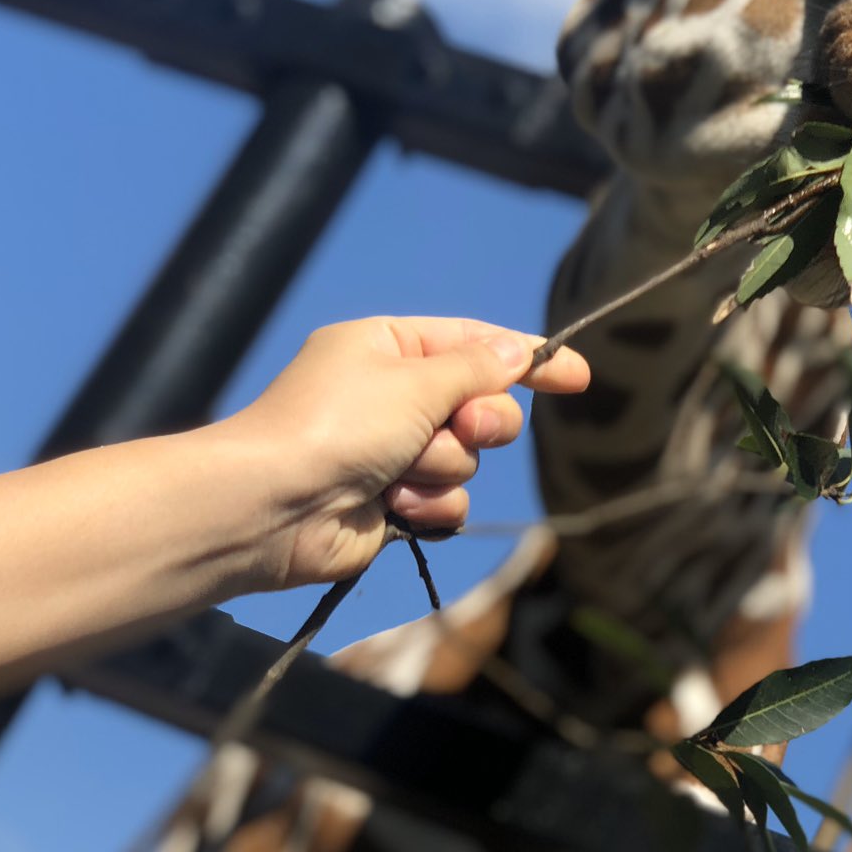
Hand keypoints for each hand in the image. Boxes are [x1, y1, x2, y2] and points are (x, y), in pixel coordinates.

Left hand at [214, 317, 588, 587]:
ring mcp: (391, 452)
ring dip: (443, 467)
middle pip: (481, 405)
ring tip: (399, 473)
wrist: (274, 506)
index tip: (577, 376)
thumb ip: (478, 367)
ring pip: (467, 459)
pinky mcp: (392, 503)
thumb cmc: (337, 425)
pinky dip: (428, 504)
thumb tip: (518, 348)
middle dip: (478, 422)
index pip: (475, 344)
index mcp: (387, 348)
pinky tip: (392, 507)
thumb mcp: (415, 380)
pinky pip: (447, 501)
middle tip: (459, 427)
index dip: (528, 359)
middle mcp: (391, 396)